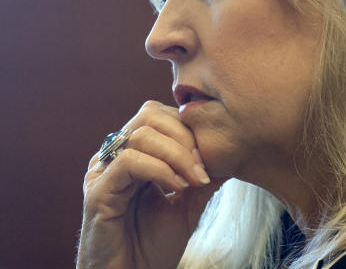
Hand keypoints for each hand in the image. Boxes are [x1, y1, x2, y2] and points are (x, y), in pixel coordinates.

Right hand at [77, 100, 224, 268]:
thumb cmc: (153, 246)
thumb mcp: (189, 203)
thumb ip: (205, 175)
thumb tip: (233, 148)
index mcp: (136, 154)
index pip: (162, 116)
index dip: (190, 128)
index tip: (213, 155)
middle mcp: (116, 157)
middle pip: (149, 114)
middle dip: (185, 135)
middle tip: (204, 165)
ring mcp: (103, 172)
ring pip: (140, 134)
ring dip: (176, 153)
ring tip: (195, 178)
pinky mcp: (97, 192)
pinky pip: (128, 161)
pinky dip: (159, 169)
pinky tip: (177, 187)